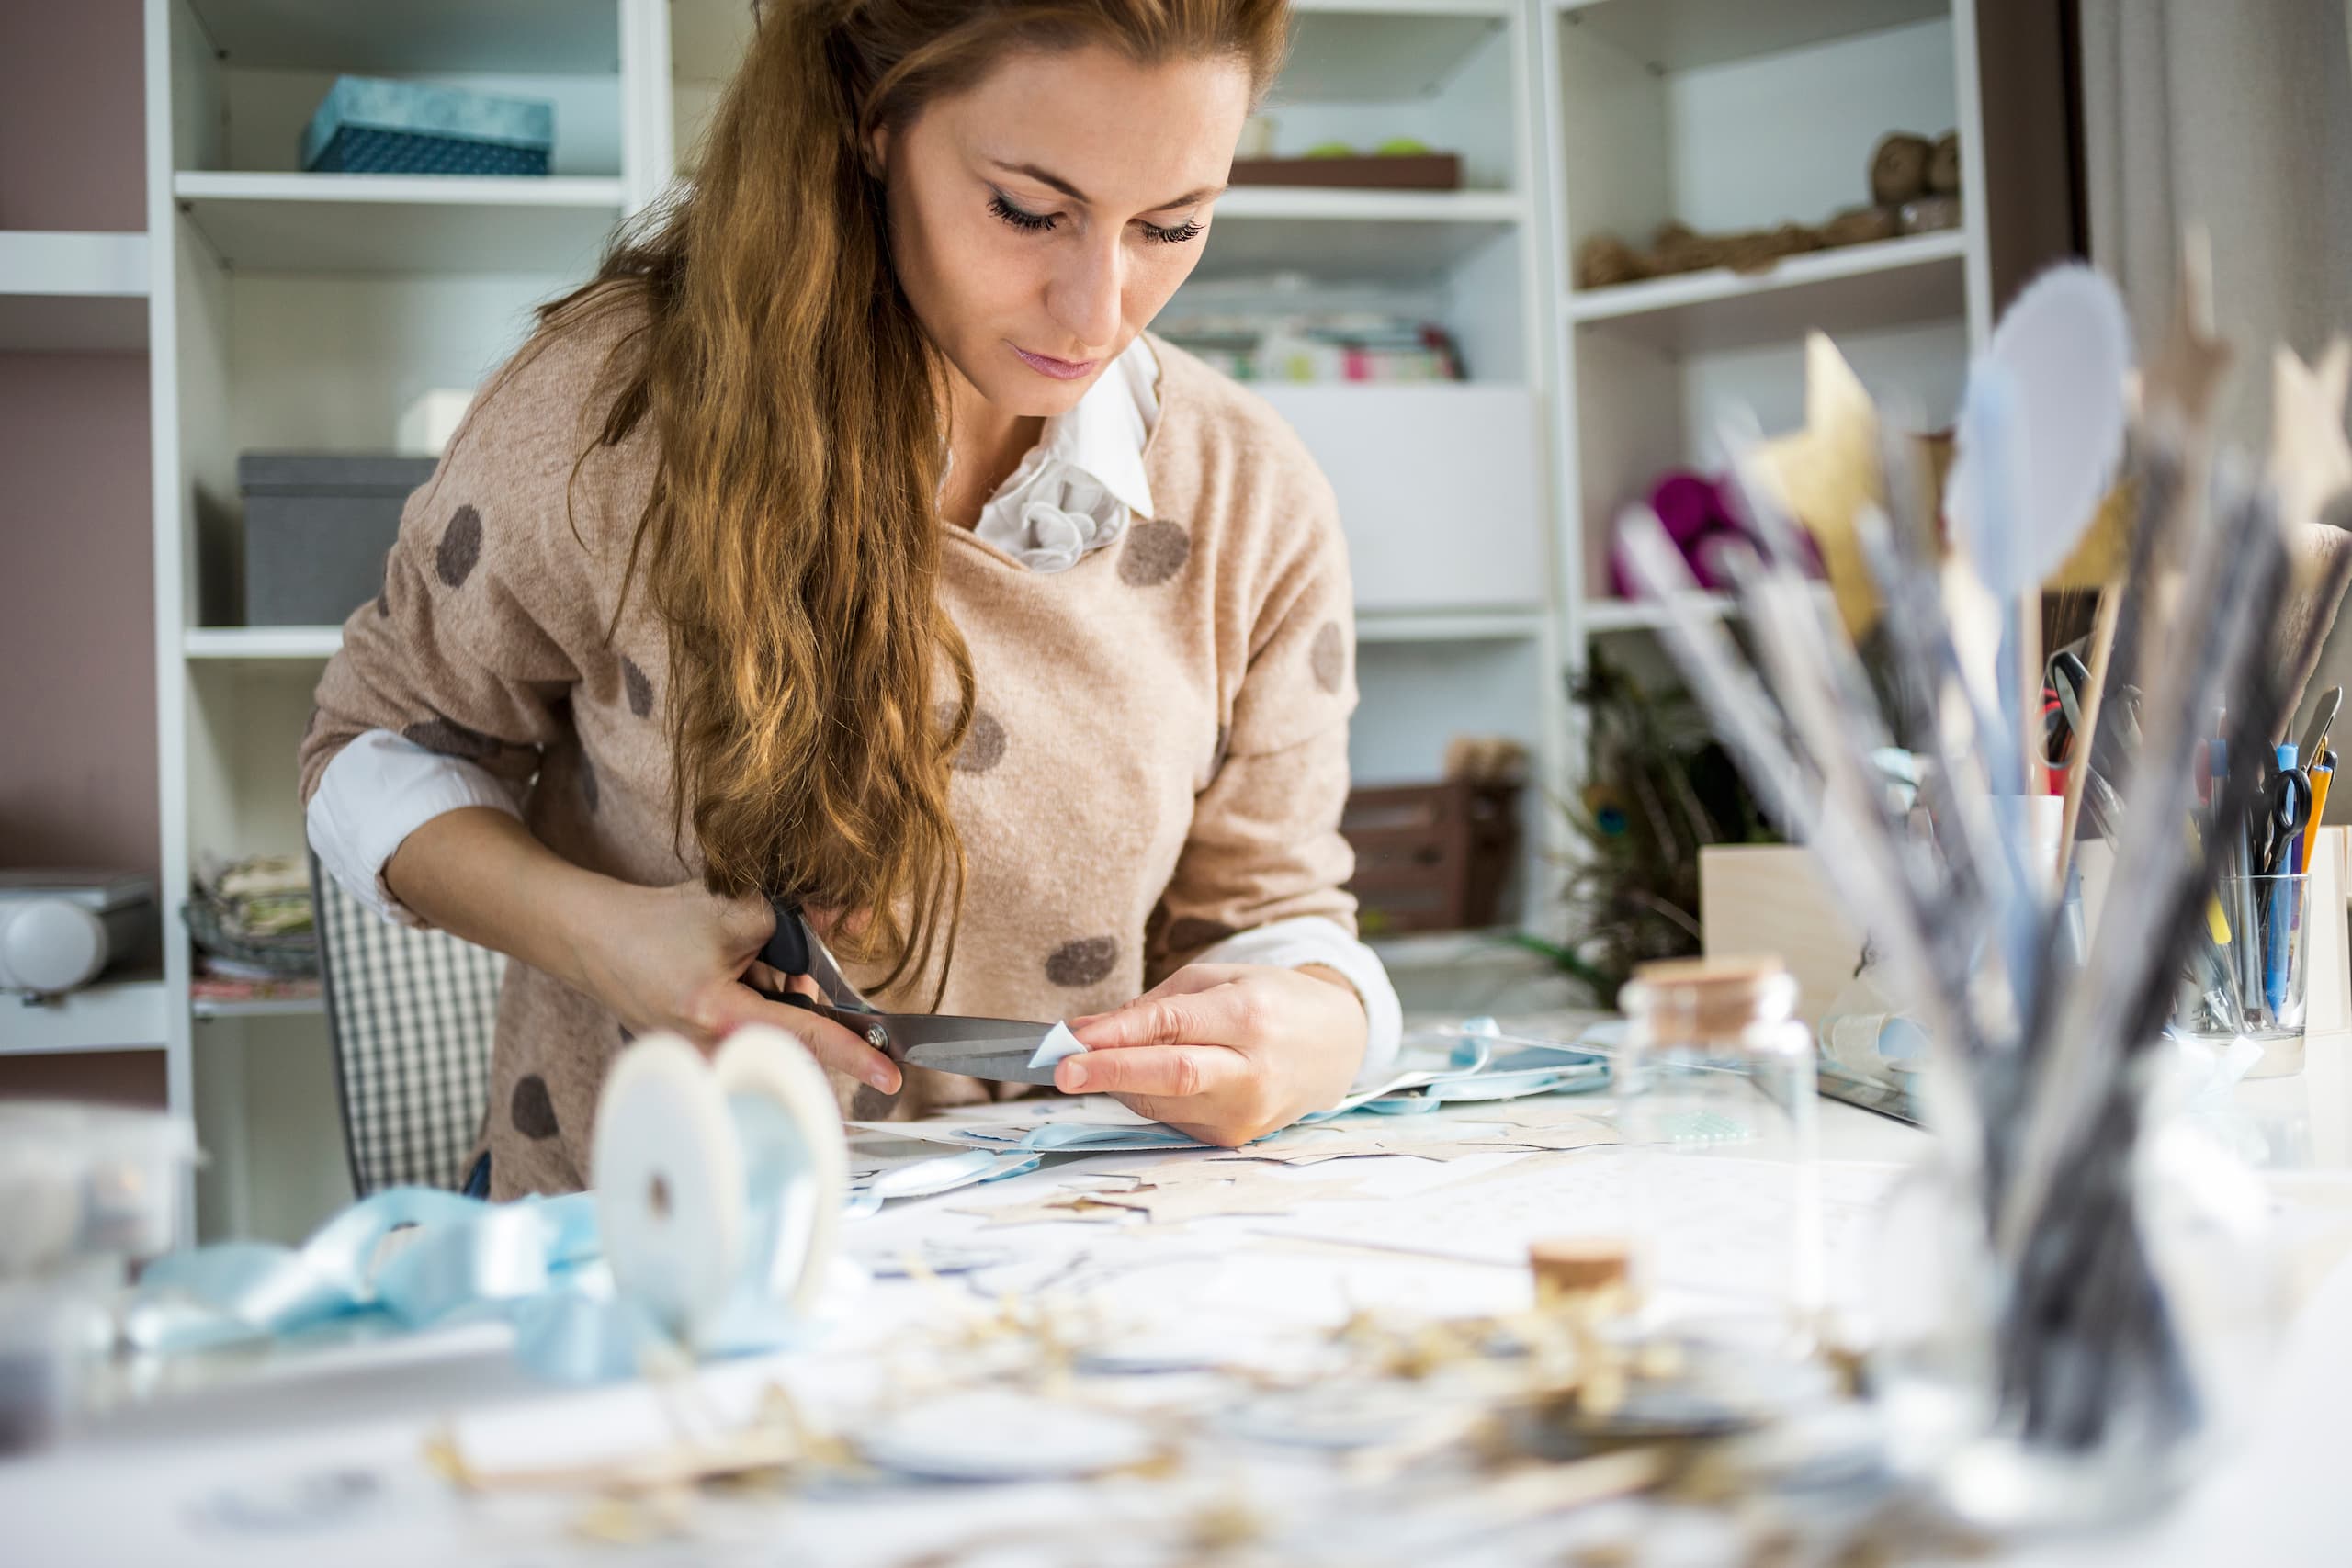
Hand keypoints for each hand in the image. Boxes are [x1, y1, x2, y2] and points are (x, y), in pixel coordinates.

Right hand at [565, 879, 900, 1092]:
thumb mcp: (735, 909)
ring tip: (734, 969)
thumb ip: (801, 918)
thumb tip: (856, 921)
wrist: (596, 941)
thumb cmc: (658, 924)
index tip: (890, 1076)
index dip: (853, 1052)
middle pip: (794, 1039)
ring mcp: (701, 1063)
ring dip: (771, 1000)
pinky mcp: (697, 1062)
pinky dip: (752, 1009)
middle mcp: (710, 1051)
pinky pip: (749, 1041)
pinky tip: (722, 984)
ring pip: (773, 1039)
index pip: (805, 1035)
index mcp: (719, 1014)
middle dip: (796, 998)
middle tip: (767, 964)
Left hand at [1057, 964, 1367, 1145]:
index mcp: (1250, 1017)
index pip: (1174, 1027)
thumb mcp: (1217, 981)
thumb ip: (1152, 1006)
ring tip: (1103, 1061)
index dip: (1119, 1035)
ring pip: (1163, 1102)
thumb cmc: (1270, 1002)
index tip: (1071, 1039)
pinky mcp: (1235, 1139)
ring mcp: (1247, 1113)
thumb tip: (1084, 1032)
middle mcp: (1253, 1070)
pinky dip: (1147, 1097)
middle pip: (1173, 1076)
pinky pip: (1173, 1118)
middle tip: (1061, 1071)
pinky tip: (1149, 1078)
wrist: (1334, 1047)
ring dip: (1120, 1083)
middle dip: (1111, 1074)